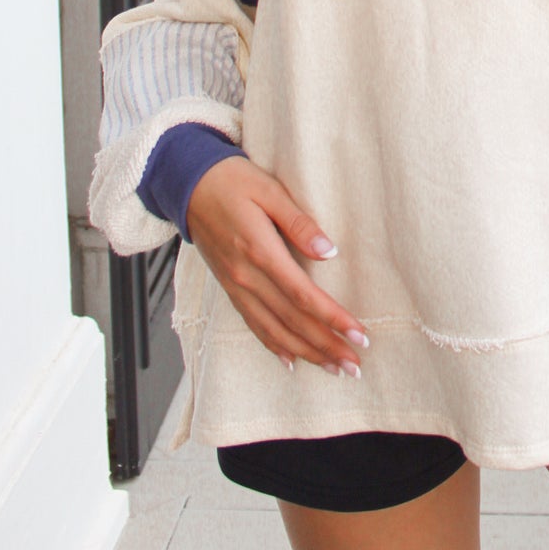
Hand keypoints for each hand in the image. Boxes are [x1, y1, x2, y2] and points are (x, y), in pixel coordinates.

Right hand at [186, 156, 369, 374]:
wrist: (189, 185)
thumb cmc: (233, 181)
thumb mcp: (270, 190)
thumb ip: (300, 223)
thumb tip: (330, 252)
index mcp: (260, 252)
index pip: (303, 296)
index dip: (333, 319)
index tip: (359, 334)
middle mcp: (246, 277)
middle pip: (292, 322)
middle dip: (326, 346)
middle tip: (355, 365)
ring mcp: (235, 287)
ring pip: (274, 331)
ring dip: (306, 353)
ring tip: (334, 368)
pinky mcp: (229, 289)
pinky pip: (253, 325)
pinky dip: (273, 346)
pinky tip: (291, 361)